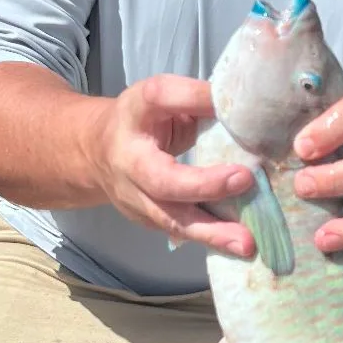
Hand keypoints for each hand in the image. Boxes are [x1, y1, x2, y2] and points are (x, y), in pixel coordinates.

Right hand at [93, 75, 254, 256]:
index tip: (226, 104)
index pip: (160, 97)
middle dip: (204, 184)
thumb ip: (196, 100)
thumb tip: (244, 107)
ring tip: (245, 244)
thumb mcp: (164, 100)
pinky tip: (238, 245)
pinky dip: (210, 239)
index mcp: (134, 113)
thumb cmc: (144, 121)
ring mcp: (133, 196)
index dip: (191, 98)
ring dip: (211, 232)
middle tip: (244, 180)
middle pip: (162, 179)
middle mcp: (129, 158)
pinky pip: (180, 230)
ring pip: (171, 218)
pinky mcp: (145, 219)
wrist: (96, 152)